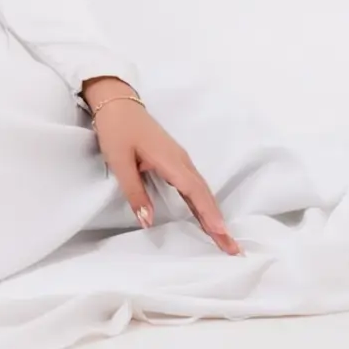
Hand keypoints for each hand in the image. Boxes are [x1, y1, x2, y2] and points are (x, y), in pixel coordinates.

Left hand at [83, 80, 242, 253]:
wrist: (116, 101)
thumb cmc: (116, 130)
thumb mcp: (119, 161)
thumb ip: (134, 192)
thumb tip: (148, 222)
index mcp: (170, 159)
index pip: (194, 191)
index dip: (208, 213)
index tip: (221, 233)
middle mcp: (181, 160)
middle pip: (204, 194)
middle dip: (218, 221)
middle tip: (233, 248)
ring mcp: (180, 159)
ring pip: (202, 190)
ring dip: (214, 214)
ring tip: (224, 238)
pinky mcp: (175, 160)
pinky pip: (195, 185)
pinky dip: (204, 203)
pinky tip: (207, 217)